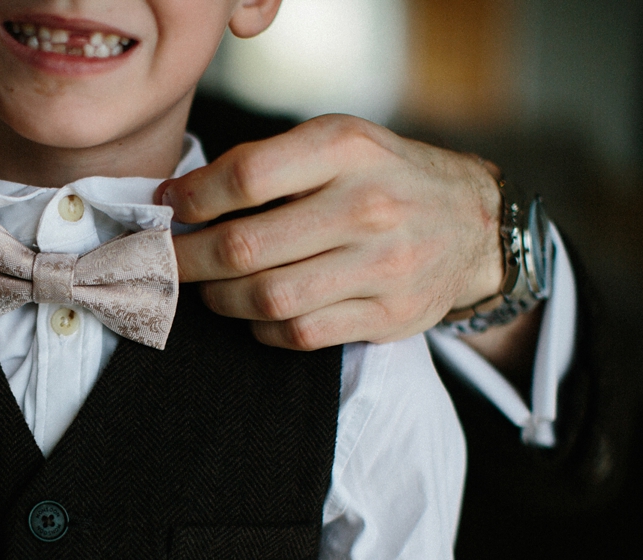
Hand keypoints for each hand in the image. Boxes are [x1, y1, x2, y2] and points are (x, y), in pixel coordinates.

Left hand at [159, 114, 504, 349]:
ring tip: (208, 289)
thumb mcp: (338, 143)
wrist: (477, 225)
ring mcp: (383, 265)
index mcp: (346, 149)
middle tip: (165, 263)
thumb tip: (179, 197)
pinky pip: (298, 334)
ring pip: (267, 298)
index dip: (193, 198)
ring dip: (220, 299)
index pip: (246, 177)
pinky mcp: (389, 314)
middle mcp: (369, 205)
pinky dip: (261, 328)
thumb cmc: (386, 178)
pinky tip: (254, 313)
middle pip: (246, 247)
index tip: (170, 207)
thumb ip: (267, 164)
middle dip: (188, 260)